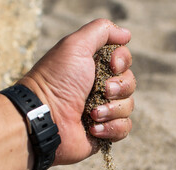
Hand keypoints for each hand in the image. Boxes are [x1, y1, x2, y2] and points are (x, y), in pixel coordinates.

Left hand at [18, 19, 134, 164]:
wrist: (45, 118)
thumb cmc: (57, 80)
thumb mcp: (76, 45)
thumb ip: (101, 31)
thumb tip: (126, 34)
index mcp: (94, 67)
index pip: (124, 61)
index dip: (122, 62)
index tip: (111, 65)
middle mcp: (100, 87)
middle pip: (130, 83)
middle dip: (118, 87)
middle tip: (102, 90)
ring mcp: (103, 110)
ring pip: (128, 106)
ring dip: (111, 109)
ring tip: (92, 114)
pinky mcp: (104, 132)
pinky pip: (124, 128)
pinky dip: (111, 128)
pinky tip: (93, 128)